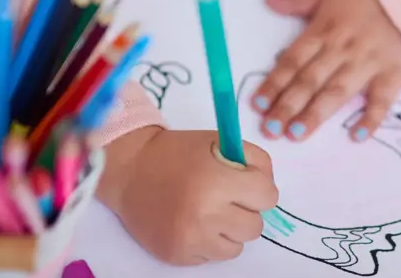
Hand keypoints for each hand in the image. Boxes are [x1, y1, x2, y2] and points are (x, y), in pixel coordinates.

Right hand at [102, 128, 278, 265]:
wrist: (131, 170)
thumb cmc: (180, 152)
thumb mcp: (221, 142)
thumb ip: (255, 161)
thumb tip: (269, 190)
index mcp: (218, 181)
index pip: (268, 197)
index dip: (260, 188)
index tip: (247, 182)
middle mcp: (205, 214)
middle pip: (256, 227)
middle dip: (247, 211)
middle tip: (228, 198)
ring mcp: (191, 239)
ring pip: (237, 247)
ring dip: (230, 230)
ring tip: (211, 211)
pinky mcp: (178, 256)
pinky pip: (212, 257)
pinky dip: (209, 242)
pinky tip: (194, 223)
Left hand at [252, 0, 400, 141]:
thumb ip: (298, 3)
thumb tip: (267, 1)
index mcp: (324, 30)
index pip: (293, 60)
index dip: (274, 82)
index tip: (257, 103)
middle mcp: (342, 49)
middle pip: (310, 79)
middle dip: (288, 105)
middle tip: (269, 129)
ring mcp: (368, 63)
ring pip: (337, 91)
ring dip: (316, 113)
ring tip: (296, 134)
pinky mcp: (393, 72)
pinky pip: (382, 99)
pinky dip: (371, 118)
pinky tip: (357, 136)